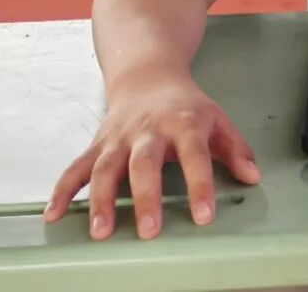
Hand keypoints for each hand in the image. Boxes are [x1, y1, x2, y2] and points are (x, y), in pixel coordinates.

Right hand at [44, 65, 260, 239]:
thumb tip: (253, 176)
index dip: (200, 186)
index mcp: (184, 125)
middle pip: (144, 163)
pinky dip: (63, 191)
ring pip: (106, 167)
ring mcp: (120, 138)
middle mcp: (149, 131)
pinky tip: (55, 214)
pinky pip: (77, 168)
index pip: (195, 157)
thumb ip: (236, 149)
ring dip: (102, 199)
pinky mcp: (98, 144)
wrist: (149, 76)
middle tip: (149, 230)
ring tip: (100, 231)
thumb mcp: (218, 119)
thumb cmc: (187, 106)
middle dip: (145, 197)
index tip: (204, 216)